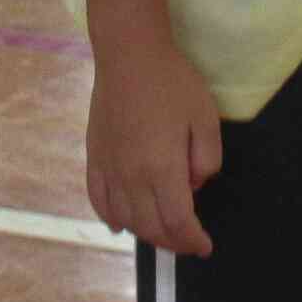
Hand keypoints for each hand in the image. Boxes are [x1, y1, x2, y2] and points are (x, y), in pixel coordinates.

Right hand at [84, 43, 219, 255]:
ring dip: (145, 233)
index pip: (178, 222)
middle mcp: (132, 177)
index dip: (192, 241)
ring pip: (125, 219)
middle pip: (151, 227)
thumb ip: (207, 159)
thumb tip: (194, 185)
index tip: (204, 246)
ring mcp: (110, 168)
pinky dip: (111, 219)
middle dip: (173, 242)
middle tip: (188, 242)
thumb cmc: (171, 82)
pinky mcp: (95, 157)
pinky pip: (99, 200)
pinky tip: (120, 223)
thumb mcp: (206, 117)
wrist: (128, 54)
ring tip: (162, 231)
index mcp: (162, 169)